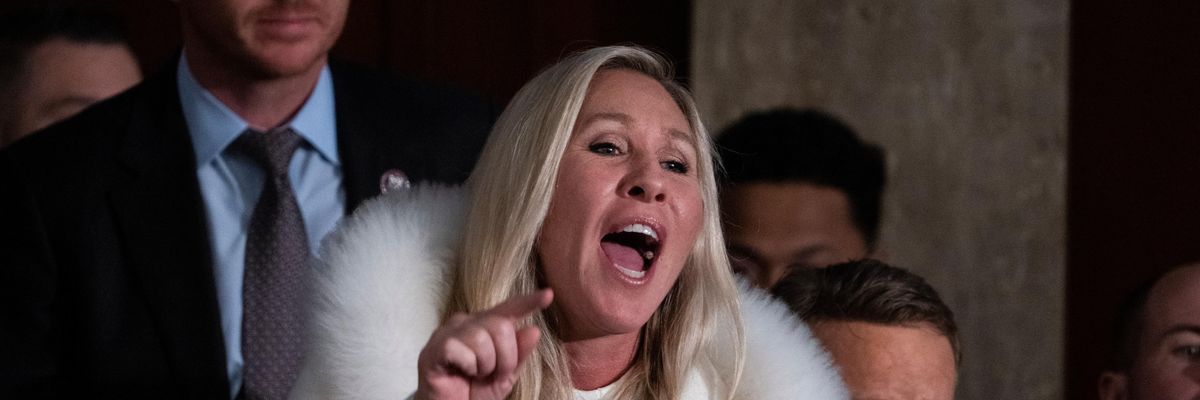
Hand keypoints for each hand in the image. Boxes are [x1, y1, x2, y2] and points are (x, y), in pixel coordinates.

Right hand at [415, 289, 553, 399]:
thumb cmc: (472, 393)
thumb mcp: (505, 376)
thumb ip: (518, 354)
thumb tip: (534, 330)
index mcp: (482, 325)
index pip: (508, 309)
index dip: (528, 302)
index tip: (548, 295)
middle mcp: (464, 322)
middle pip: (500, 326)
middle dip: (505, 358)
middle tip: (493, 375)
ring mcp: (447, 333)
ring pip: (482, 338)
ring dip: (485, 366)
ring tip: (474, 375)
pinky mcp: (434, 348)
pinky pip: (462, 350)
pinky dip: (468, 367)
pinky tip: (460, 373)